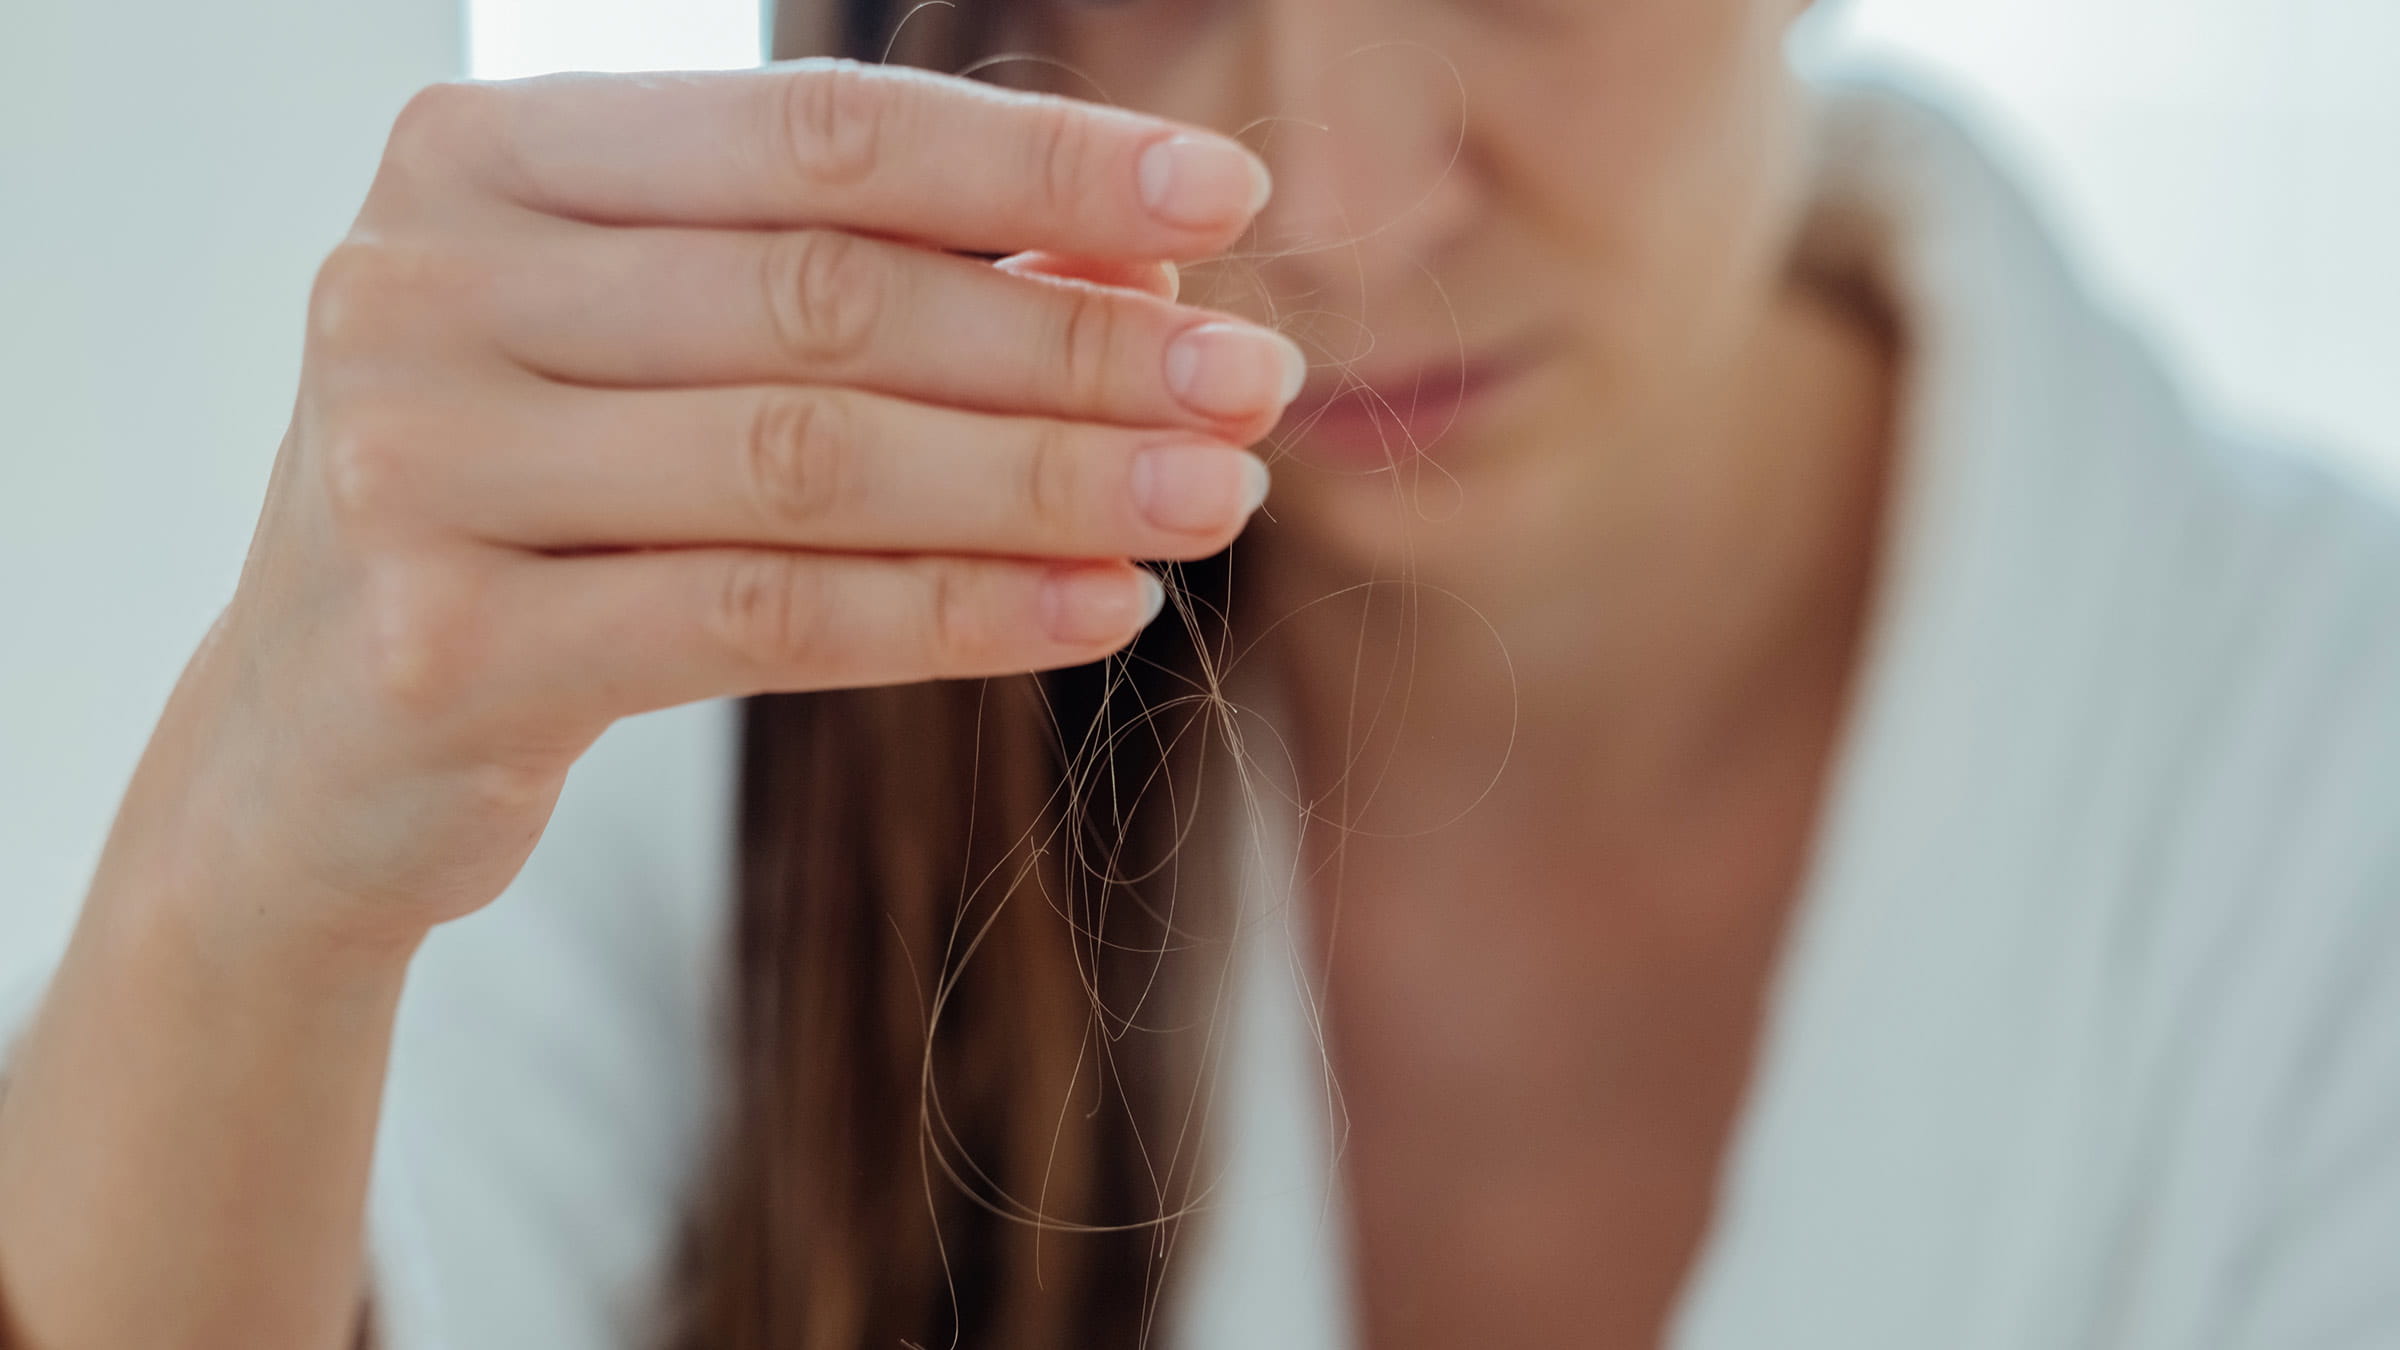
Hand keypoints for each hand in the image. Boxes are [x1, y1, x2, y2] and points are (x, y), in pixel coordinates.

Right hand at [121, 59, 1298, 946]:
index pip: (814, 133)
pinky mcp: (446, 646)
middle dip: (1078, 344)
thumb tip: (1139, 269)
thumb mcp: (663, 360)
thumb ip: (858, 288)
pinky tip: (1103, 606)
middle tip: (1261, 382)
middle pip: (830, 300)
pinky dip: (960, 610)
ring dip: (1052, 480)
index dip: (1037, 163)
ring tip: (1218, 497)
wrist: (315, 744)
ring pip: (810, 461)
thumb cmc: (532, 511)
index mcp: (482, 157)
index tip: (1225, 193)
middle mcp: (421, 283)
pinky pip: (766, 618)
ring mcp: (412, 465)